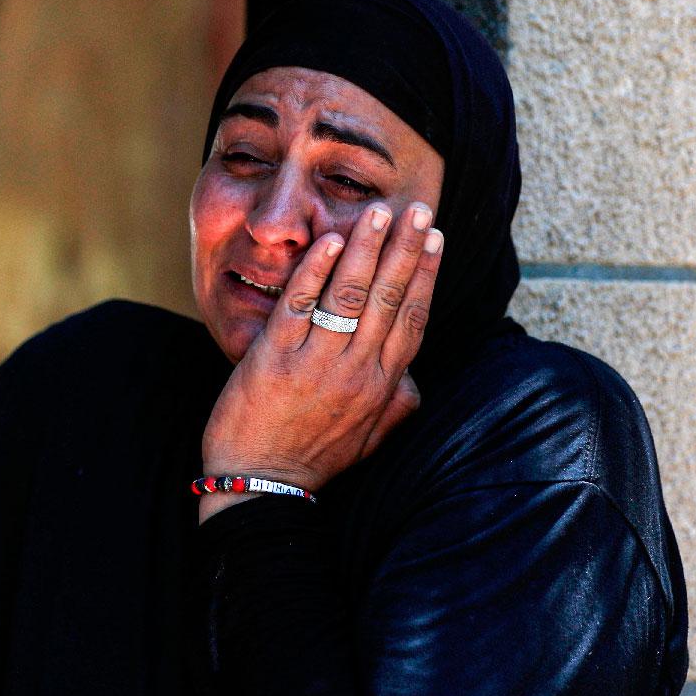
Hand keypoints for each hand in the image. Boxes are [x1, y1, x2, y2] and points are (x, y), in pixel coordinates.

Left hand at [200, 201, 441, 518]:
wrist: (260, 487)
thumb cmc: (312, 460)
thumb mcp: (368, 438)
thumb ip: (396, 405)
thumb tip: (417, 379)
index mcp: (381, 386)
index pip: (412, 319)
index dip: (426, 275)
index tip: (435, 239)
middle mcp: (355, 371)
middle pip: (389, 298)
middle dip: (406, 249)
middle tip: (418, 208)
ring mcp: (315, 363)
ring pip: (350, 296)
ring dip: (367, 249)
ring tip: (378, 213)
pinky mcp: (274, 359)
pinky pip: (300, 306)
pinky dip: (316, 272)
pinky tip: (330, 242)